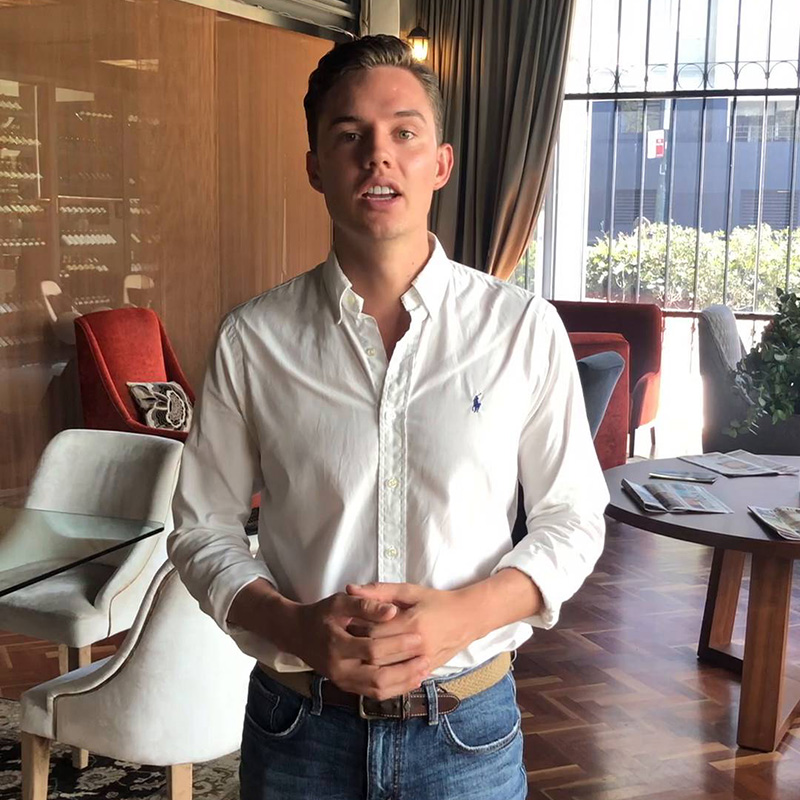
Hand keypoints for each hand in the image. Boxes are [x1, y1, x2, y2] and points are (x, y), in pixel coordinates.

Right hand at [285, 592, 429, 699]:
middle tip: (426, 656)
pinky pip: (374, 694)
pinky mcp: (347, 687)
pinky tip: (410, 680)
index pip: (372, 649)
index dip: (397, 644)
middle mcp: (339, 669)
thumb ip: (365, 605)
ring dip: (403, 682)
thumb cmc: (322, 615)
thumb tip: (391, 611)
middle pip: (377, 675)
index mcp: (336, 645)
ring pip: (377, 689)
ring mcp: (342, 681)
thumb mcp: (339, 602)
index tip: (418, 637)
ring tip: (423, 671)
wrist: (298, 635)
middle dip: (404, 667)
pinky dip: (394, 689)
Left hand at [345, 582, 475, 673]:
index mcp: (412, 622)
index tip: (345, 623)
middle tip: (347, 640)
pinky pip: (399, 680)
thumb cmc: (437, 601)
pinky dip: (383, 675)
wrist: (468, 618)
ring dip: (368, 663)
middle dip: (359, 648)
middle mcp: (418, 645)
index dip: (356, 628)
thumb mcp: (410, 591)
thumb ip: (380, 591)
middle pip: (377, 653)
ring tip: (356, 653)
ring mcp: (423, 661)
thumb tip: (350, 588)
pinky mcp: (426, 671)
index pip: (374, 631)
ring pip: (385, 670)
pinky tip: (374, 667)